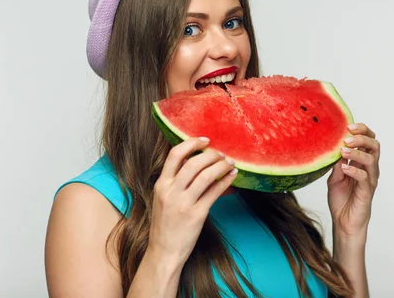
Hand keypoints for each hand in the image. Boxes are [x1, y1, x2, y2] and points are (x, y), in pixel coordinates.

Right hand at [148, 137, 236, 267]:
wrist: (164, 252)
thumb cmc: (165, 225)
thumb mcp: (163, 199)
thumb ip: (175, 181)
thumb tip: (196, 162)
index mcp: (161, 185)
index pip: (174, 155)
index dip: (191, 143)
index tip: (205, 140)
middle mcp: (171, 192)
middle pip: (193, 163)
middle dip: (211, 154)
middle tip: (221, 154)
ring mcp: (183, 204)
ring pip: (205, 175)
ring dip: (220, 166)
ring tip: (229, 163)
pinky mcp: (196, 215)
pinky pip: (214, 192)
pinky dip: (226, 181)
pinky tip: (232, 176)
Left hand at [327, 123, 379, 238]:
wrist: (343, 222)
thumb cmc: (341, 199)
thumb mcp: (333, 177)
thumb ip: (336, 163)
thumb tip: (334, 147)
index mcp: (361, 162)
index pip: (368, 140)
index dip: (362, 130)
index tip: (349, 126)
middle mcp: (369, 168)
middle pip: (375, 145)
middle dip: (362, 137)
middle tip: (347, 137)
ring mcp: (369, 179)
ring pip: (371, 159)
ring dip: (357, 152)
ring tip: (343, 150)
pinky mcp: (367, 191)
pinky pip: (364, 177)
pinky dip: (354, 170)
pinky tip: (343, 168)